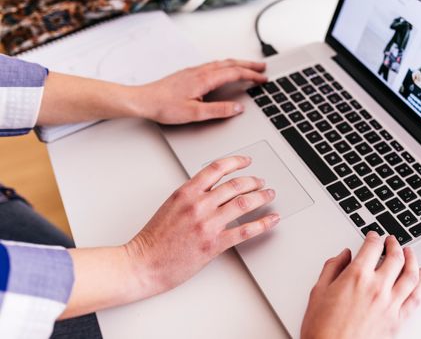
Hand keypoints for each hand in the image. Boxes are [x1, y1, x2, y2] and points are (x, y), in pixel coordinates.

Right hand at [125, 155, 278, 294]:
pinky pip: (245, 230)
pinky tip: (271, 219)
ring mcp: (207, 224)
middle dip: (253, 181)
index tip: (246, 161)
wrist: (143, 263)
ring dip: (261, 197)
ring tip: (269, 195)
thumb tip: (213, 188)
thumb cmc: (153, 238)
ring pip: (243, 203)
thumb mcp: (171, 205)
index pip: (217, 168)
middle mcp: (199, 204)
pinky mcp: (214, 244)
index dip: (236, 162)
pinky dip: (263, 223)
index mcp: (186, 192)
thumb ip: (192, 194)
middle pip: (235, 184)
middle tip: (261, 182)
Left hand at [134, 59, 266, 123]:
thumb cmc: (164, 106)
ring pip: (222, 63)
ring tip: (249, 67)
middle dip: (249, 65)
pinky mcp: (189, 73)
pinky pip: (213, 65)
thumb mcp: (195, 113)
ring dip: (238, 63)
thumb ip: (219, 110)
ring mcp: (194, 71)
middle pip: (230, 63)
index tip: (263, 78)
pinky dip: (226, 65)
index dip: (251, 75)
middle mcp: (201, 71)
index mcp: (205, 79)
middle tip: (263, 67)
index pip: (234, 73)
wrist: (143, 100)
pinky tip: (225, 70)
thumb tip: (238, 107)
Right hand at [301, 233, 420, 338]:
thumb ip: (332, 268)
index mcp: (356, 277)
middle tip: (392, 241)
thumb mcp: (318, 292)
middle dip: (394, 244)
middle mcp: (376, 288)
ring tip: (410, 252)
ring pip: (410, 275)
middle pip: (394, 257)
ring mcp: (390, 305)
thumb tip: (343, 255)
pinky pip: (416, 298)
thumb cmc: (322, 330)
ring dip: (412, 259)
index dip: (374, 237)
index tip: (373, 236)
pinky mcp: (397, 321)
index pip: (372, 247)